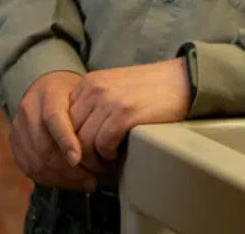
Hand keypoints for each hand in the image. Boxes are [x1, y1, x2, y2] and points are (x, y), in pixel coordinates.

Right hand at [10, 70, 111, 191]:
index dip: (65, 140)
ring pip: (37, 162)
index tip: (78, 159)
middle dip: (68, 170)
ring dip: (62, 179)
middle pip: (44, 146)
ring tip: (84, 182)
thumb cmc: (71, 93)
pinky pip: (30, 168)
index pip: (53, 118)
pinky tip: (68, 181)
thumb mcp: (83, 93)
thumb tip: (106, 145)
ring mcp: (19, 126)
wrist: (46, 87)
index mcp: (48, 92)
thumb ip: (90, 114)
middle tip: (91, 179)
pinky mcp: (14, 142)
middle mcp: (29, 108)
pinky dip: (50, 180)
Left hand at [68, 59, 190, 163]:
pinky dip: (109, 155)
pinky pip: (103, 144)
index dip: (70, 140)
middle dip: (80, 153)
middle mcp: (93, 88)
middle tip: (94, 163)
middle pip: (70, 132)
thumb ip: (93, 104)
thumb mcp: (113, 88)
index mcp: (89, 82)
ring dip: (94, 159)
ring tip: (106, 162)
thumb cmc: (150, 89)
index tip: (80, 153)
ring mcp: (108, 100)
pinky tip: (118, 153)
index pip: (63, 118)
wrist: (180, 80)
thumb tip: (78, 135)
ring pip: (83, 142)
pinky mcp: (124, 113)